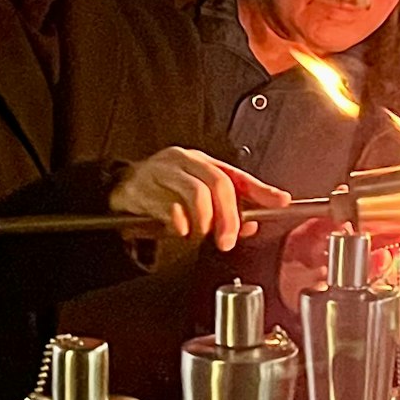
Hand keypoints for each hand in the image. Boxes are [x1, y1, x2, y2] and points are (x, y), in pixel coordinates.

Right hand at [109, 148, 289, 251]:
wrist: (119, 189)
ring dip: (204, 221)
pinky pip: (168, 207)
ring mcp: (161, 172)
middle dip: (229, 215)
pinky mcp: (141, 189)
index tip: (280, 201)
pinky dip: (179, 224)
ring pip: (196, 193)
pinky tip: (178, 230)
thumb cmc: (163, 192)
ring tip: (200, 235)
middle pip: (217, 183)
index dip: (261, 189)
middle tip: (228, 239)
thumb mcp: (197, 196)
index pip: (236, 175)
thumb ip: (225, 209)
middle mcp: (183, 161)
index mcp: (201, 161)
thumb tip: (251, 225)